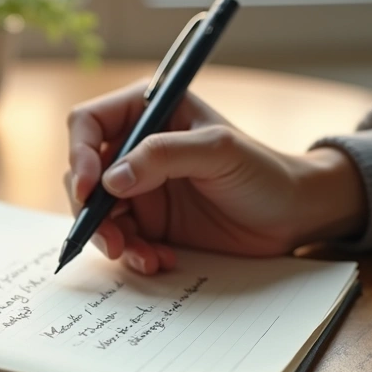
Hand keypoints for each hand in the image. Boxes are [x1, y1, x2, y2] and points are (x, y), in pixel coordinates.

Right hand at [64, 81, 367, 274]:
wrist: (293, 216)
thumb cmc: (264, 171)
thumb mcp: (218, 152)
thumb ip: (164, 156)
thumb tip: (111, 179)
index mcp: (149, 111)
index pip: (89, 123)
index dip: (79, 154)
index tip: (87, 188)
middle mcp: (136, 147)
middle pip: (83, 173)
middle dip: (90, 209)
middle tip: (109, 238)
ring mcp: (140, 187)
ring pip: (97, 212)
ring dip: (109, 238)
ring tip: (139, 256)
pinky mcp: (149, 222)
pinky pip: (120, 238)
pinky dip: (132, 253)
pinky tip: (158, 260)